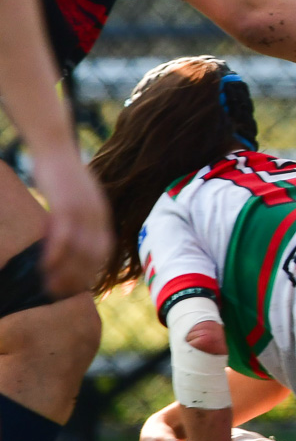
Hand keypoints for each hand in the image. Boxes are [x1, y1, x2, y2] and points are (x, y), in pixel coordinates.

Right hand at [31, 146, 111, 297]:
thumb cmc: (61, 174)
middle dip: (79, 278)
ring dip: (66, 271)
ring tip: (50, 287)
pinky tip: (45, 265)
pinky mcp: (66, 203)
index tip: (80, 288)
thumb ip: (76, 218)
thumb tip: (67, 239)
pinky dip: (57, 252)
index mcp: (102, 213)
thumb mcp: (75, 198)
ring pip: (80, 248)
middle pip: (94, 255)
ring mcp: (83, 208)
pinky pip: (64, 233)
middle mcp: (97, 213)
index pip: (104, 250)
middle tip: (61, 294)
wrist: (56, 146)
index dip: (93, 271)